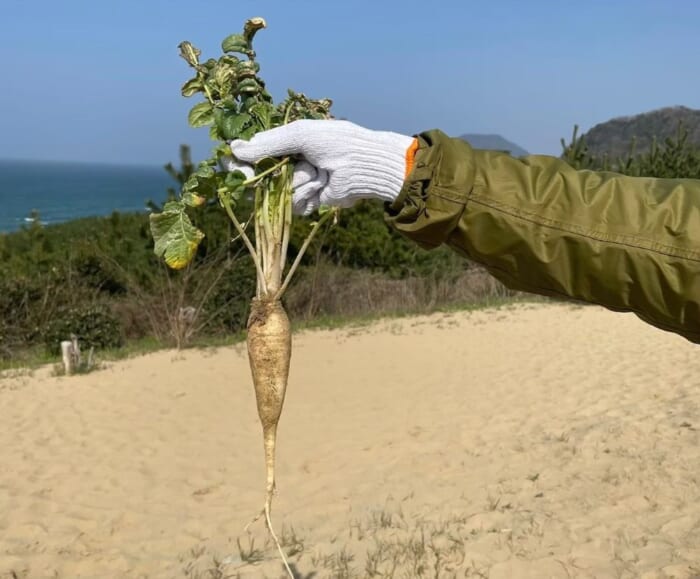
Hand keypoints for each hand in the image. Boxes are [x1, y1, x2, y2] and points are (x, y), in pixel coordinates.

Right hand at [230, 120, 414, 214]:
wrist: (364, 166)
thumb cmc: (335, 142)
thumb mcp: (299, 135)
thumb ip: (267, 144)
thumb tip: (234, 148)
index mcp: (283, 144)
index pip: (250, 155)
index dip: (240, 163)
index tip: (235, 167)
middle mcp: (286, 165)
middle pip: (256, 179)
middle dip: (260, 178)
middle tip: (261, 178)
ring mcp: (296, 185)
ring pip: (276, 193)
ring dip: (297, 182)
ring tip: (318, 172)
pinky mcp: (307, 203)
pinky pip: (293, 206)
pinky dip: (305, 196)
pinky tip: (321, 186)